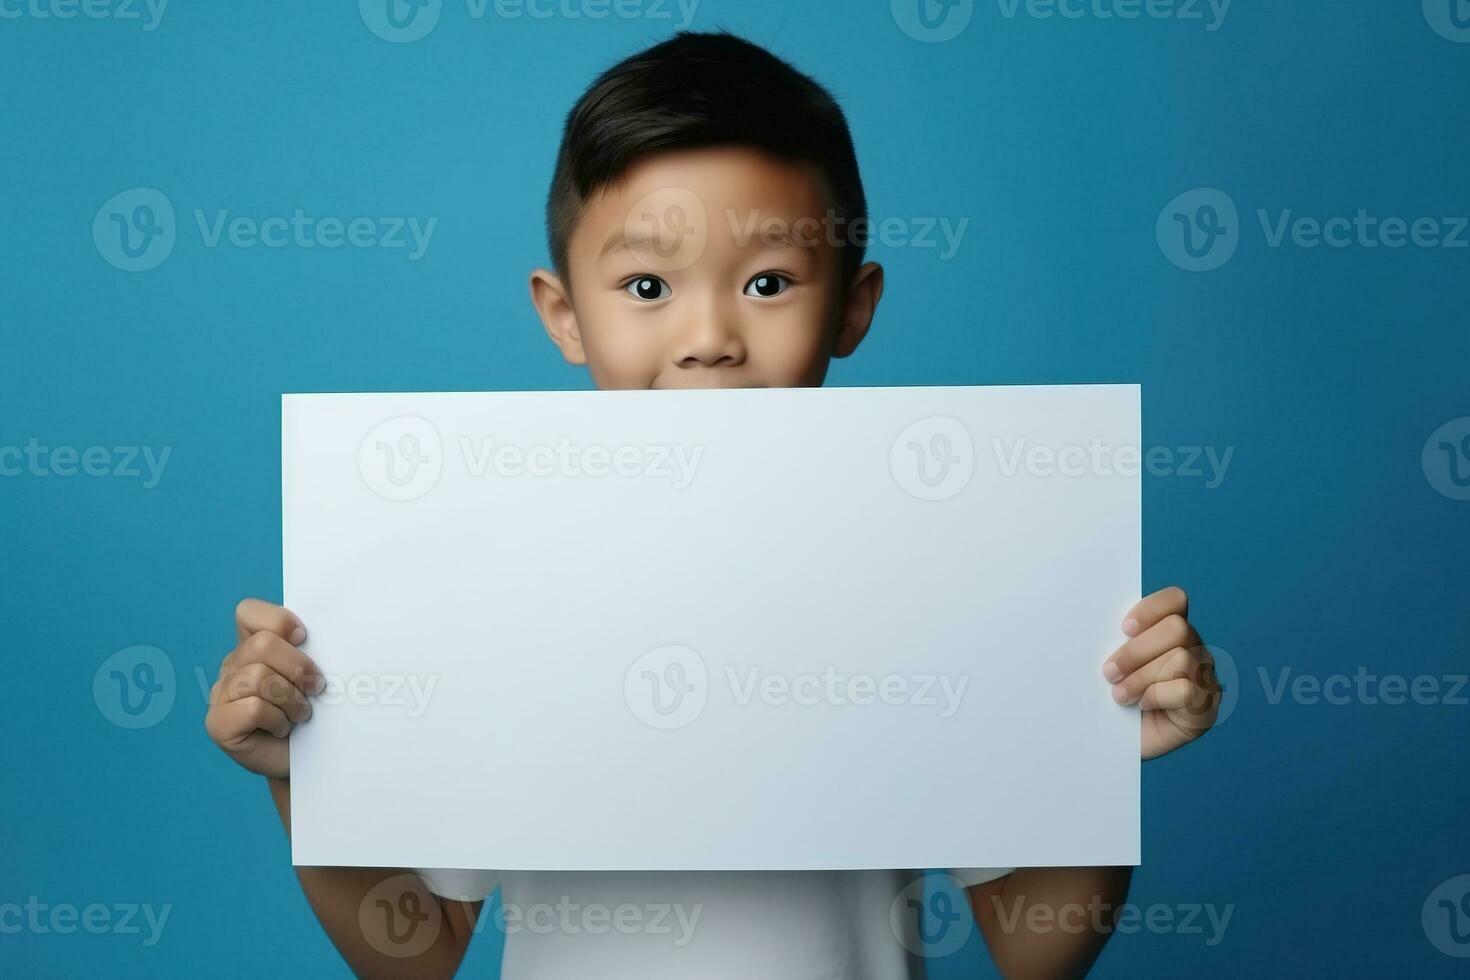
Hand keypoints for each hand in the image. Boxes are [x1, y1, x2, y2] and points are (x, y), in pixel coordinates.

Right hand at [205, 599, 322, 778]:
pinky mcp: (218, 724)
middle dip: (298, 667)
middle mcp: (231, 666)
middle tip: (315, 688)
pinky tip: (282, 729)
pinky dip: (277, 719)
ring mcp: (220, 695)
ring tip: (300, 714)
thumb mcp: (312, 675)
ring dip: (291, 698)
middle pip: (262, 644)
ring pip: (258, 677)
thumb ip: (309, 650)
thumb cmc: (311, 713)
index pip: (248, 612)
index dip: (279, 620)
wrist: (308, 760)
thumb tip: (324, 635)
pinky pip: (252, 708)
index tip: (305, 638)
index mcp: (252, 646)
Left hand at [1101, 587, 1220, 759]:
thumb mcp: (1110, 663)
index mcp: (1170, 632)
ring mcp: (1204, 679)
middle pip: (1177, 629)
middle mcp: (1194, 651)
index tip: (1123, 629)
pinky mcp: (1205, 709)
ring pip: (1181, 660)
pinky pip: (1186, 690)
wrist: (1111, 741)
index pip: (1176, 600)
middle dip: (1137, 651)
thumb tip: (1094, 620)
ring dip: (1141, 678)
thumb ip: (1115, 640)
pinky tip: (1142, 705)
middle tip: (1109, 672)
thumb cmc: (1108, 697)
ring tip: (1119, 694)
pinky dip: (1157, 696)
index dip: (1151, 609)